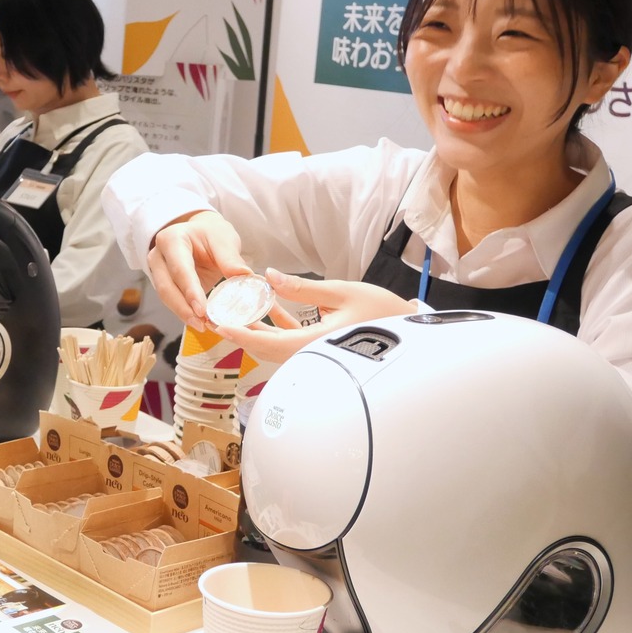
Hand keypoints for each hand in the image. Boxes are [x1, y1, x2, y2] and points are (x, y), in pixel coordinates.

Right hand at [146, 210, 251, 328]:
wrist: (200, 233)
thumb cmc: (211, 234)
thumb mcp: (223, 239)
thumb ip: (230, 258)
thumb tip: (245, 275)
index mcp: (171, 239)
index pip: (179, 269)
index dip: (190, 291)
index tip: (202, 310)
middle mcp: (158, 255)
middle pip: (166, 287)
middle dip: (183, 308)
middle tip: (202, 324)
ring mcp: (157, 271)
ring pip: (166, 297)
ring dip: (183, 314)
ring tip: (202, 326)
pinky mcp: (163, 284)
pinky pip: (172, 301)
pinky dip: (185, 312)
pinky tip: (199, 322)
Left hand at [214, 270, 420, 363]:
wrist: (412, 334)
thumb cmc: (383, 312)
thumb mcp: (342, 291)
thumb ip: (302, 288)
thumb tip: (269, 276)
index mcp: (316, 345)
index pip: (268, 344)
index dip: (242, 335)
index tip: (221, 326)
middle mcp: (314, 356)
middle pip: (268, 349)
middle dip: (243, 332)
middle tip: (220, 316)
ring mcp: (318, 355)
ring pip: (278, 347)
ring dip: (258, 330)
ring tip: (239, 310)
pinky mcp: (323, 350)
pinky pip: (292, 343)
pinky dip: (277, 328)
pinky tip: (270, 307)